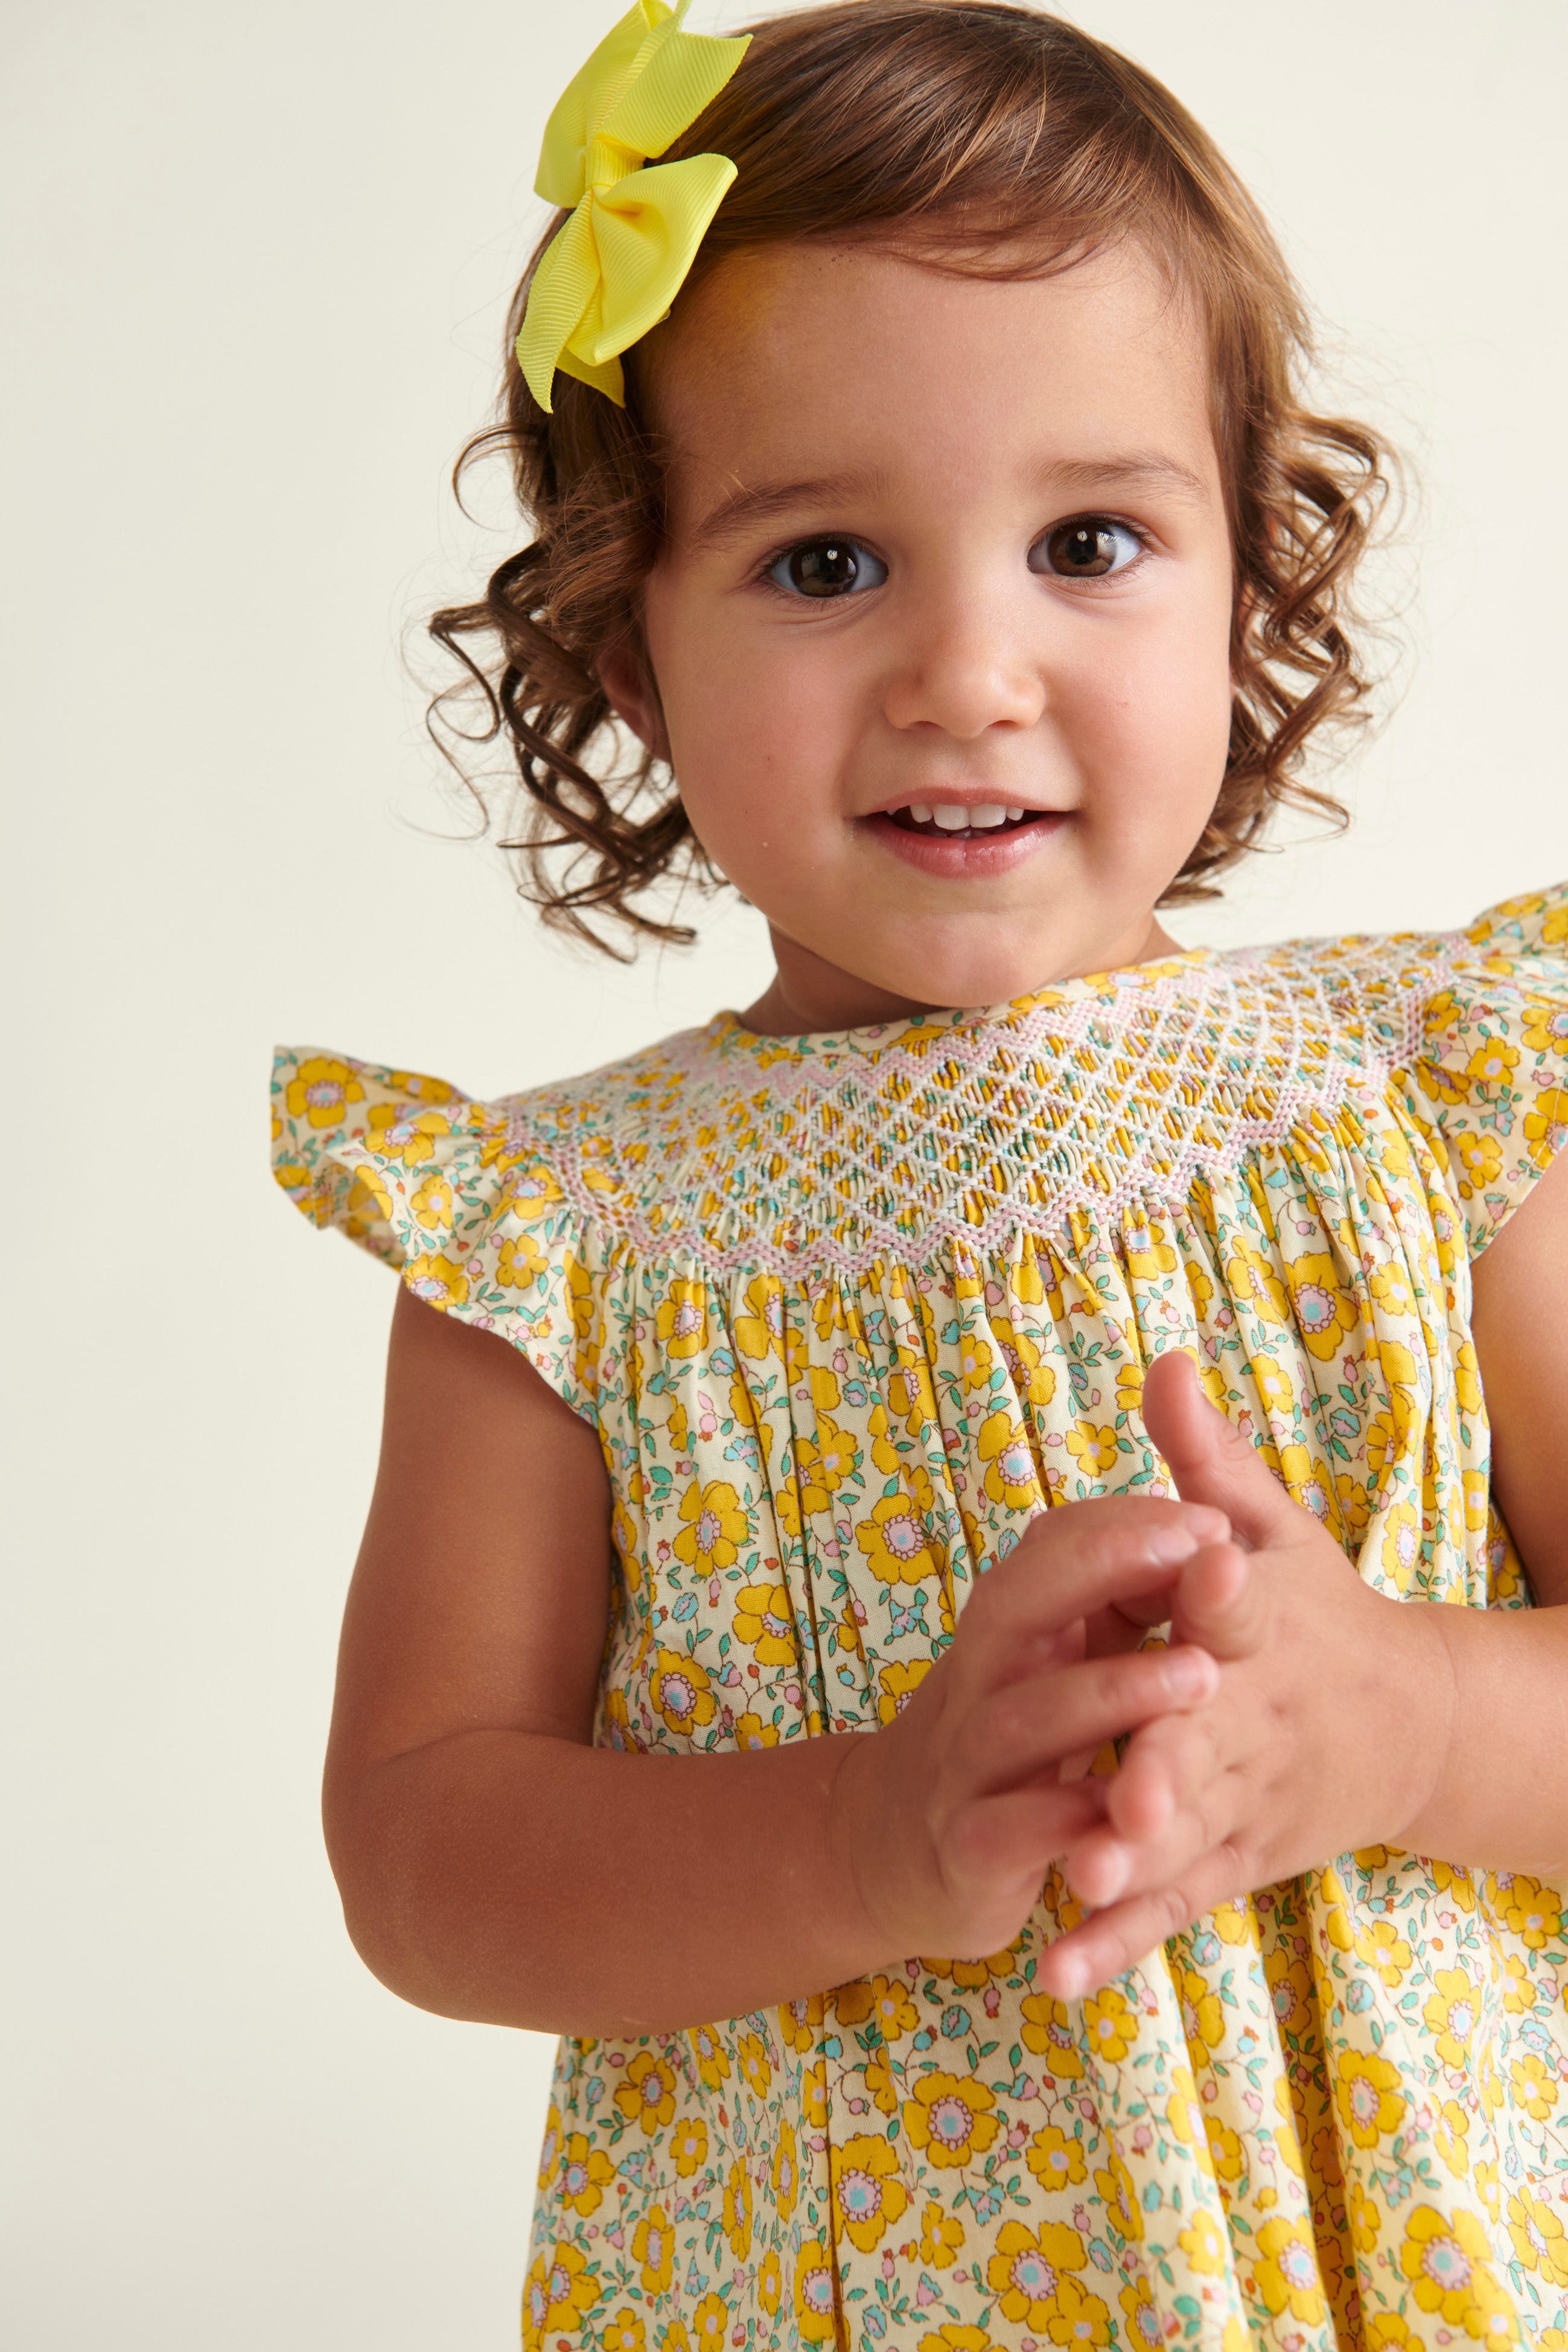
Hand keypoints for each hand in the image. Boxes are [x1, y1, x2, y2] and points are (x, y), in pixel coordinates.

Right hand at [831, 1495, 1229, 1966]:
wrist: (891, 1852)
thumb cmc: (1006, 1741)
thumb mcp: (1045, 1658)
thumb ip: (1104, 1599)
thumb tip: (1196, 1517)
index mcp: (1005, 1629)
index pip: (1047, 1547)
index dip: (1124, 1526)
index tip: (1213, 1520)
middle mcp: (975, 1683)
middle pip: (1013, 1604)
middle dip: (1102, 1567)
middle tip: (1202, 1557)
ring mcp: (964, 1767)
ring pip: (1019, 1718)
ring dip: (1109, 1691)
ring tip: (1202, 1676)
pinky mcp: (968, 1851)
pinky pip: (1013, 1831)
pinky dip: (1070, 1819)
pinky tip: (1137, 1811)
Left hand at [1036, 1349, 1452, 1995]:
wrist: (1409, 1727)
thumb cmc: (1318, 1611)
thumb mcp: (1273, 1529)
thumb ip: (1208, 1460)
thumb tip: (1167, 1361)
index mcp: (1265, 1625)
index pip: (1241, 1602)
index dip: (1218, 1585)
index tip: (1201, 1570)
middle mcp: (1259, 1717)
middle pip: (1209, 1742)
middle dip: (1165, 1768)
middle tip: (1116, 1798)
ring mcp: (1248, 1799)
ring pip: (1188, 1836)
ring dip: (1135, 1865)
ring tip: (1077, 1885)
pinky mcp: (1233, 1860)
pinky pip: (1173, 1904)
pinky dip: (1118, 1941)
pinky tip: (1060, 1974)